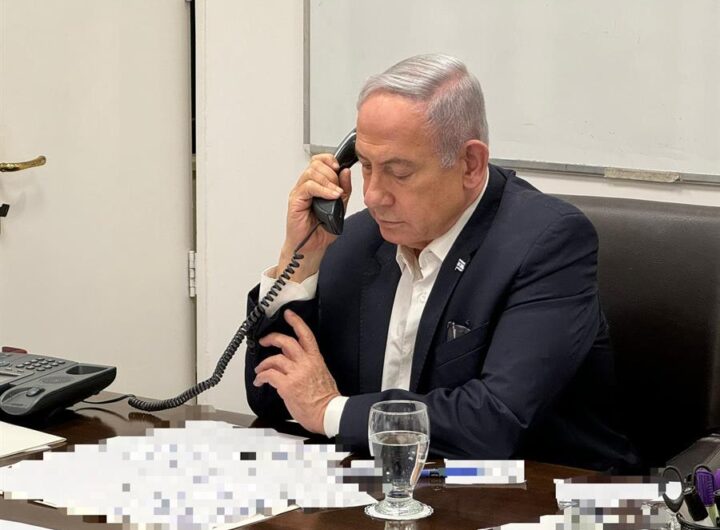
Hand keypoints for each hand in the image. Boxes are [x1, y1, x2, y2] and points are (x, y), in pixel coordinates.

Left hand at [253, 309, 340, 433]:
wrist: (328, 413)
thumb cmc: (326, 399)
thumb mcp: (322, 374)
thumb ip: (308, 365)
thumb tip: (294, 363)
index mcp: (316, 359)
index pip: (306, 335)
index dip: (296, 322)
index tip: (288, 314)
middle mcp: (305, 363)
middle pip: (286, 342)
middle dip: (272, 338)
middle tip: (265, 340)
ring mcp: (296, 374)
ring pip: (274, 359)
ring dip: (263, 363)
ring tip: (260, 369)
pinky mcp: (287, 386)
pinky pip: (268, 375)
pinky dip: (261, 377)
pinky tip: (259, 381)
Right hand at [276, 154, 351, 281]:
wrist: (312, 247)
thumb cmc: (322, 230)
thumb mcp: (341, 206)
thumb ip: (344, 189)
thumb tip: (346, 172)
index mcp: (316, 184)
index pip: (319, 161)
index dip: (330, 160)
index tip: (340, 167)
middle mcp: (306, 186)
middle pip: (315, 164)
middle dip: (331, 172)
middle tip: (339, 187)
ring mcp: (299, 193)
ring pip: (311, 172)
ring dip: (328, 181)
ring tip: (337, 193)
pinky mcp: (295, 201)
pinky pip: (308, 187)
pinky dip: (322, 189)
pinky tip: (331, 196)